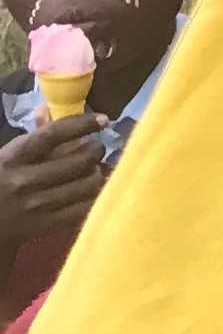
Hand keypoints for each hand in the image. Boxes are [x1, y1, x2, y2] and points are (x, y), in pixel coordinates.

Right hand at [0, 115, 105, 247]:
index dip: (82, 124)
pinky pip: (86, 208)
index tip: (102, 119)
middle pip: (80, 160)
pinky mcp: (48, 226)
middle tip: (96, 149)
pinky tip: (93, 191)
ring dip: (99, 173)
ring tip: (95, 170)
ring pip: (88, 185)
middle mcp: (25, 180)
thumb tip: (47, 108)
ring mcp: (37, 205)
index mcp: (12, 158)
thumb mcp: (7, 157)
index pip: (53, 134)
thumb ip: (32, 136)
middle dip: (96, 150)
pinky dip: (96, 196)